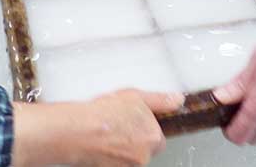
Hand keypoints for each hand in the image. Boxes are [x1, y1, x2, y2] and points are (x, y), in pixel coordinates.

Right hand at [12, 90, 182, 166]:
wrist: (77, 131)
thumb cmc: (104, 113)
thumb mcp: (136, 97)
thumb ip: (160, 100)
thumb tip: (178, 100)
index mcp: (153, 138)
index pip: (158, 138)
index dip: (147, 128)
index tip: (135, 121)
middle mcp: (143, 157)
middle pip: (144, 149)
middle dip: (135, 139)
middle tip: (120, 124)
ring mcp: (126, 166)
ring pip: (130, 156)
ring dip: (122, 146)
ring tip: (107, 131)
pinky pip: (116, 162)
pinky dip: (110, 154)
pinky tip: (101, 141)